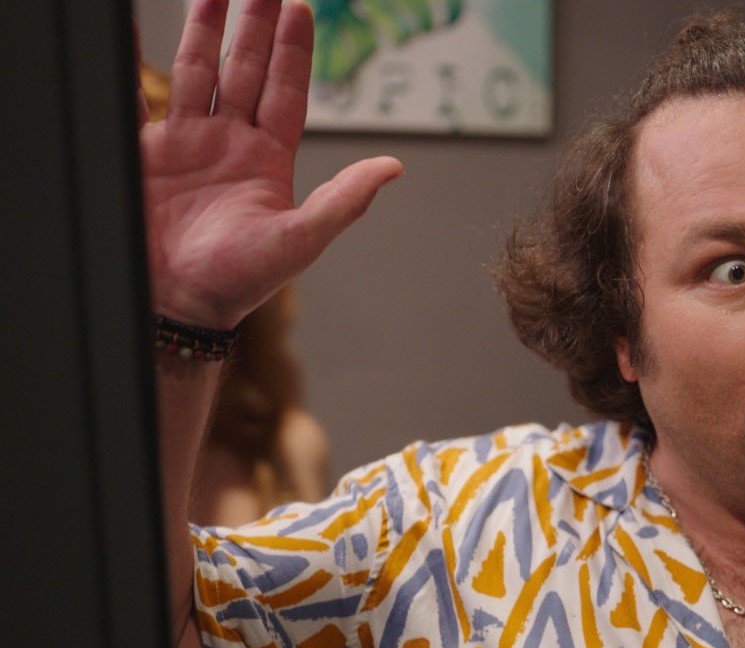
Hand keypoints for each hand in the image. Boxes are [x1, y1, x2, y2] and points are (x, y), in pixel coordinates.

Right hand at [140, 0, 401, 329]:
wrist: (175, 306)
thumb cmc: (238, 282)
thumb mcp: (300, 240)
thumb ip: (345, 199)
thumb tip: (394, 166)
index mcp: (268, 159)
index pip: (285, 90)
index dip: (292, 50)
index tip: (300, 7)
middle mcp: (229, 144)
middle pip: (244, 68)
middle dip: (253, 24)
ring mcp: (187, 144)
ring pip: (199, 71)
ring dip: (205, 29)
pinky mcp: (146, 152)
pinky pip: (141, 95)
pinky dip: (136, 63)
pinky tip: (135, 34)